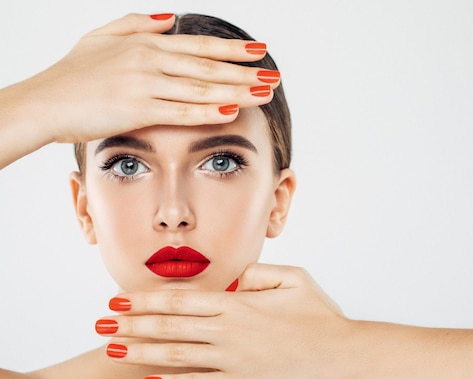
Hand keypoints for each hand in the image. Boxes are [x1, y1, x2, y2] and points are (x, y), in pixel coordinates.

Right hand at [9, 13, 277, 145]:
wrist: (42, 102)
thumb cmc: (71, 73)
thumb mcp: (101, 37)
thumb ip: (137, 24)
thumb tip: (169, 17)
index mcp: (146, 43)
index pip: (199, 46)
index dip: (232, 49)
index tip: (260, 50)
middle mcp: (150, 60)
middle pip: (207, 67)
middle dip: (245, 72)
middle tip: (275, 75)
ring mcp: (144, 84)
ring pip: (200, 87)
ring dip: (236, 91)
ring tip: (264, 92)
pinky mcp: (136, 109)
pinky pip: (179, 111)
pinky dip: (206, 111)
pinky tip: (230, 111)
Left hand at [96, 264, 350, 378]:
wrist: (341, 354)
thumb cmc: (321, 316)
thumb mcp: (293, 279)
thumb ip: (258, 274)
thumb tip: (233, 279)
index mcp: (238, 302)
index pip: (180, 299)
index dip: (146, 300)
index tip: (120, 299)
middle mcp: (227, 330)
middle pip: (169, 325)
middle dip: (131, 323)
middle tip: (101, 323)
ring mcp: (231, 358)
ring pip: (175, 353)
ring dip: (141, 350)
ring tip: (113, 349)